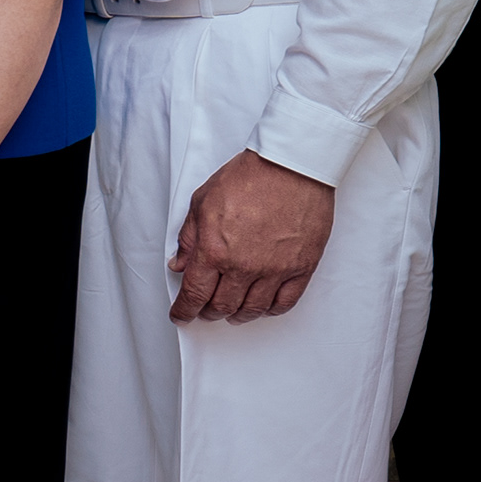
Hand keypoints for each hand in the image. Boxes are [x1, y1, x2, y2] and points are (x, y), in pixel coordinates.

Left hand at [168, 150, 335, 322]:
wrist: (291, 166)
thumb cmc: (248, 177)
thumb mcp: (202, 202)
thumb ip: (188, 237)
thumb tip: (179, 264)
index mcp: (214, 250)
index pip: (194, 294)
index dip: (184, 310)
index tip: (181, 316)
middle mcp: (243, 266)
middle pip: (222, 306)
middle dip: (208, 313)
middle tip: (205, 311)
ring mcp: (274, 270)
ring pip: (253, 309)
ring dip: (238, 315)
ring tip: (232, 312)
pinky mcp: (301, 268)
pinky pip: (285, 302)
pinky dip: (270, 310)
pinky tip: (262, 306)